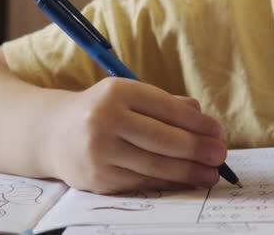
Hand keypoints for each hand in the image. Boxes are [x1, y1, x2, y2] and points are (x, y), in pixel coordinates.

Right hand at [43, 77, 225, 193]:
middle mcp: (104, 120)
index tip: (217, 131)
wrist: (53, 133)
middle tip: (221, 155)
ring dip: (189, 171)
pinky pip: (142, 181)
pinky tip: (187, 181)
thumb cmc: (104, 111)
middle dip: (197, 149)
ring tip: (211, 173)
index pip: (167, 108)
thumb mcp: (130, 96)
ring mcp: (99, 151)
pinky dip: (169, 182)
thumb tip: (204, 119)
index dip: (197, 122)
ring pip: (155, 164)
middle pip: (163, 139)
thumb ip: (167, 104)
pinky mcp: (98, 178)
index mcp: (117, 92)